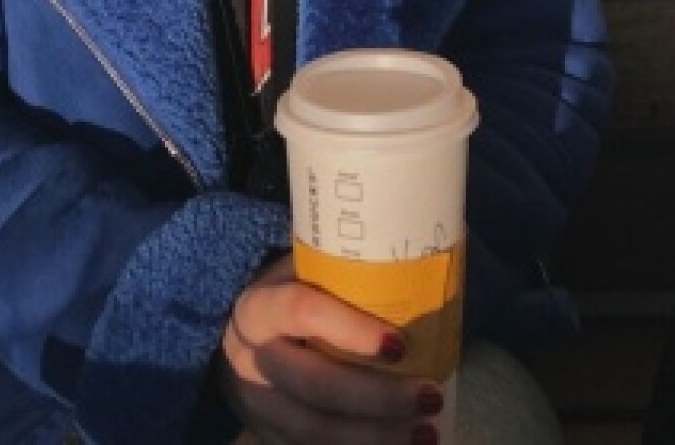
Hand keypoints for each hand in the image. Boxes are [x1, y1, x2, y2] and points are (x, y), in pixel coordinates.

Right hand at [219, 254, 442, 443]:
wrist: (242, 344)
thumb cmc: (289, 296)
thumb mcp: (300, 272)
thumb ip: (338, 270)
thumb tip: (417, 249)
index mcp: (258, 307)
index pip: (300, 311)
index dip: (349, 328)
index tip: (400, 344)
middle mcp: (250, 359)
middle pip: (315, 385)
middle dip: (378, 397)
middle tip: (431, 395)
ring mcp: (257, 406)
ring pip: (316, 431)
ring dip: (376, 437)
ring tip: (428, 433)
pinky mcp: (269, 438)